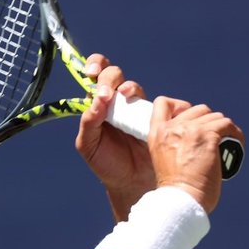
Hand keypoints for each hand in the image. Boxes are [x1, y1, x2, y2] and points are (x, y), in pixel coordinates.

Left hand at [75, 54, 154, 205]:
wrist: (131, 182)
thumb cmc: (106, 163)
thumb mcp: (88, 144)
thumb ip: (89, 121)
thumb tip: (98, 99)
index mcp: (97, 105)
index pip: (95, 76)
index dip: (95, 67)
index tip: (92, 73)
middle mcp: (116, 102)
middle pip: (114, 75)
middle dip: (110, 78)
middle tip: (108, 93)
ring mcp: (136, 108)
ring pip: (134, 86)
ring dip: (129, 88)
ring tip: (127, 97)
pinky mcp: (156, 117)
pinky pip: (160, 102)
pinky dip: (156, 102)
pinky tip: (151, 113)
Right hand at [145, 97, 243, 213]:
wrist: (180, 200)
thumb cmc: (175, 189)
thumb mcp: (163, 159)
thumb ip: (173, 142)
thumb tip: (197, 133)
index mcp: (156, 134)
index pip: (163, 103)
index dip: (180, 106)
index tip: (191, 121)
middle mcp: (172, 128)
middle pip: (197, 109)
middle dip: (208, 122)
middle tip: (213, 140)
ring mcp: (190, 130)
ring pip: (215, 117)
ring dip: (223, 129)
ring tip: (226, 145)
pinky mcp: (208, 136)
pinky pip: (228, 125)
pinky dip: (236, 135)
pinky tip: (236, 146)